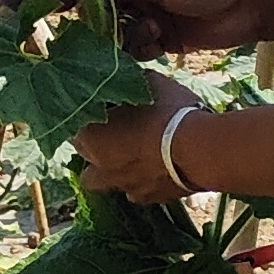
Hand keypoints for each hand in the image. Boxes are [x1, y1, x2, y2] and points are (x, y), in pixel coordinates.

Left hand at [75, 72, 208, 205]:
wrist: (202, 152)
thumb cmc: (170, 113)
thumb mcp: (150, 83)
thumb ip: (130, 82)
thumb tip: (125, 75)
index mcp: (89, 135)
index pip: (71, 120)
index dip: (85, 110)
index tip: (99, 101)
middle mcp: (97, 164)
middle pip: (82, 151)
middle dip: (93, 140)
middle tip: (112, 125)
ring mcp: (122, 185)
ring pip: (101, 180)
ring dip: (109, 168)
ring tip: (128, 154)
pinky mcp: (148, 198)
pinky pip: (135, 192)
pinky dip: (139, 182)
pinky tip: (153, 170)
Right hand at [103, 0, 273, 59]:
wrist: (255, 6)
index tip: (59, 4)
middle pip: (99, 5)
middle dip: (99, 19)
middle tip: (108, 28)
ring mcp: (150, 13)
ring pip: (115, 30)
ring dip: (125, 35)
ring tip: (152, 30)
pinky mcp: (162, 38)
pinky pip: (136, 48)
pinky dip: (141, 48)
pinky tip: (159, 43)